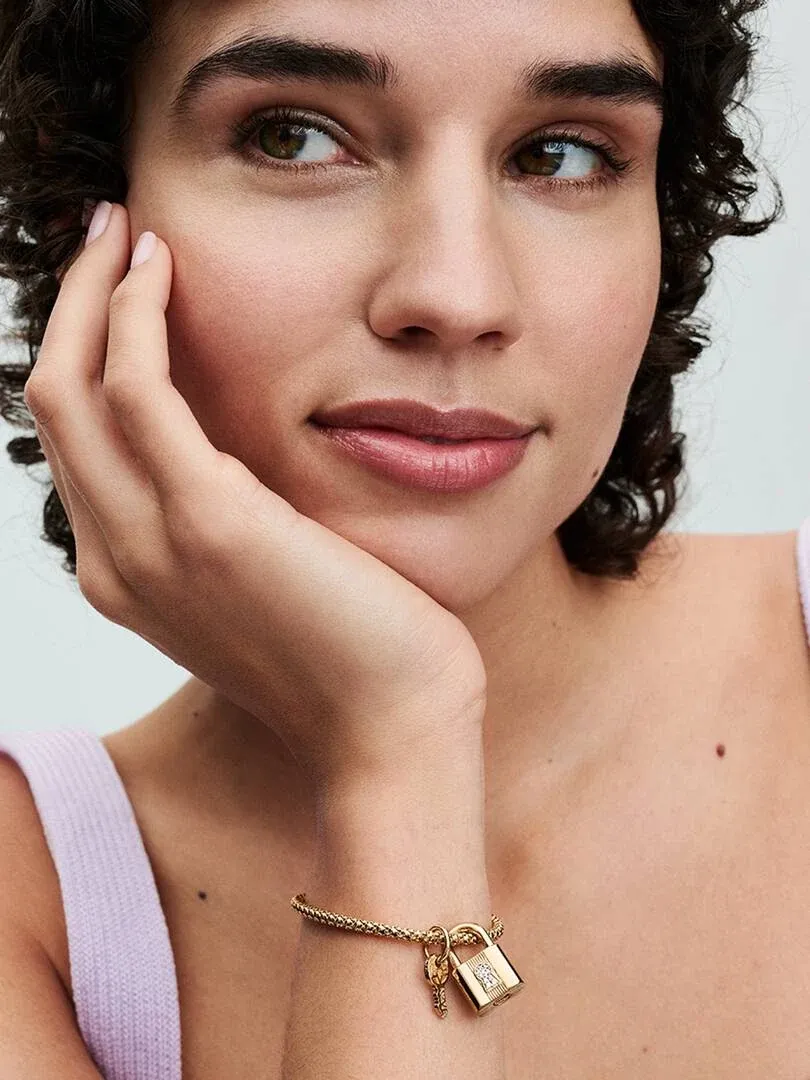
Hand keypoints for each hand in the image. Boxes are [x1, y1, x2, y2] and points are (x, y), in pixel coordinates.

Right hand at [23, 203, 486, 784]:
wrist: (393, 728)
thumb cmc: (353, 655)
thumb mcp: (268, 587)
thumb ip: (227, 528)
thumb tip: (236, 464)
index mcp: (130, 577)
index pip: (78, 445)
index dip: (85, 355)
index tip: (120, 289)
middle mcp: (117, 561)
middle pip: (54, 405)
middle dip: (75, 308)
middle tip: (110, 234)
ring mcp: (151, 542)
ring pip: (74, 387)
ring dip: (95, 296)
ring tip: (128, 231)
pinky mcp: (208, 519)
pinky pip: (137, 390)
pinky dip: (136, 319)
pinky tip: (165, 269)